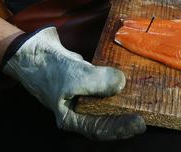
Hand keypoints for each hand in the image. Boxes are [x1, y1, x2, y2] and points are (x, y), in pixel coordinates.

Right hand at [3, 27, 144, 140]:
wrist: (32, 51)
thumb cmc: (49, 69)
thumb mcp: (74, 76)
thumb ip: (97, 82)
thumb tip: (121, 83)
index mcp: (71, 118)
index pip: (99, 129)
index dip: (120, 128)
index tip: (140, 123)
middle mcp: (78, 110)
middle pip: (106, 118)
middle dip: (125, 117)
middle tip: (148, 113)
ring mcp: (83, 95)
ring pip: (106, 102)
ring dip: (123, 100)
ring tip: (144, 99)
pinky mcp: (86, 80)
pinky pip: (103, 85)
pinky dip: (115, 84)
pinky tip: (130, 79)